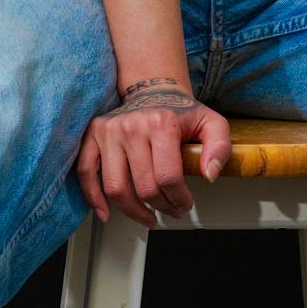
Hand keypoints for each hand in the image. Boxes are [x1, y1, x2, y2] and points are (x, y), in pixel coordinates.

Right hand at [77, 83, 232, 228]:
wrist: (153, 90)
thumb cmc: (181, 112)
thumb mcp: (212, 123)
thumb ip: (220, 148)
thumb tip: (210, 175)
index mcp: (161, 123)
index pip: (168, 177)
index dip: (179, 199)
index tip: (185, 204)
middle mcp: (131, 126)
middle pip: (144, 187)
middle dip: (162, 207)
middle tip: (171, 211)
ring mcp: (109, 131)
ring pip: (116, 187)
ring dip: (133, 211)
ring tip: (148, 216)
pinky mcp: (93, 135)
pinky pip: (86, 172)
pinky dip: (94, 198)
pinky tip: (106, 213)